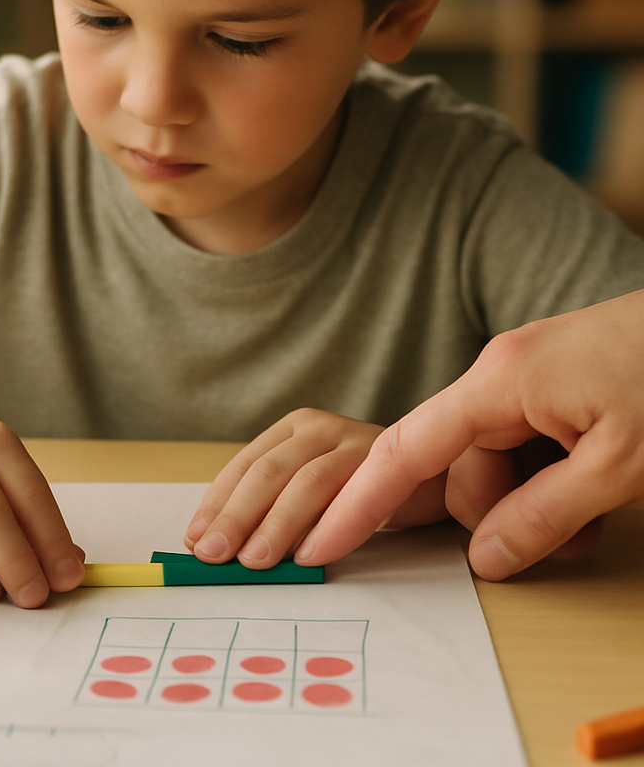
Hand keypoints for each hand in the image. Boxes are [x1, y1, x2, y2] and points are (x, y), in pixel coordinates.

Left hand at [183, 409, 447, 568]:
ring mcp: (350, 439)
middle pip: (265, 471)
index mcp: (289, 430)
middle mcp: (315, 427)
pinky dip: (325, 526)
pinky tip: (308, 554)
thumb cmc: (360, 493)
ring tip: (254, 560)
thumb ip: (271, 513)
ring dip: (275, 525)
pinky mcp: (385, 459)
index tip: (195, 540)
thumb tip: (218, 550)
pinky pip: (350, 492)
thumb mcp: (308, 499)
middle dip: (235, 516)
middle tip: (213, 554)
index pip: (242, 466)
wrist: (434, 477)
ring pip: (303, 481)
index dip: (216, 505)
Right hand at [295, 290, 643, 579]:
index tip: (321, 543)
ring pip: (495, 462)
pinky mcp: (547, 382)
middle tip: (571, 532)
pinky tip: (597, 482)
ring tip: (601, 503)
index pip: (403, 449)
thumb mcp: (620, 465)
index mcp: (497, 382)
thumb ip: (545, 517)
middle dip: (502, 511)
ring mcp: (522, 374)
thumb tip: (485, 561)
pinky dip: (552, 477)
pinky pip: (523, 444)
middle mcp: (497, 372)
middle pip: (461, 467)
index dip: (359, 502)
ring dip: (537, 499)